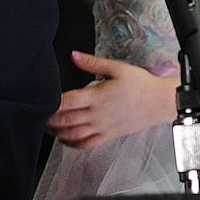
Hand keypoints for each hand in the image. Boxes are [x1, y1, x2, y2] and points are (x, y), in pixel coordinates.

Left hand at [46, 52, 176, 147]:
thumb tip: (74, 55)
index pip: (68, 101)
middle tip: (39, 114)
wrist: (160, 102)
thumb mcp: (117, 68)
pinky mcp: (108, 135)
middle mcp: (98, 115)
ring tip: (48, 127)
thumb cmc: (141, 85)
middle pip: (66, 120)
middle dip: (50, 119)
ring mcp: (102, 127)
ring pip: (73, 134)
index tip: (42, 100)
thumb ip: (93, 62)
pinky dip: (72, 144)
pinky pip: (86, 144)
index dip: (52, 103)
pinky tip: (64, 139)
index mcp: (98, 96)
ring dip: (57, 132)